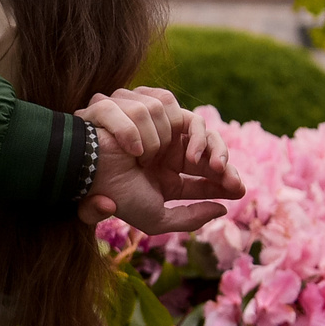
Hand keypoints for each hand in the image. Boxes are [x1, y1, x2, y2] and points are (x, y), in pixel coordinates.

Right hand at [76, 87, 241, 235]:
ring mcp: (149, 124)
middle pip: (205, 139)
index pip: (205, 169)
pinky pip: (156, 107)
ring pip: (185, 118)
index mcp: (167, 170)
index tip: (238, 189)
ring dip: (169, 141)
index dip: (223, 178)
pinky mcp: (135, 106)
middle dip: (217, 156)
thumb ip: (190, 218)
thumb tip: (222, 209)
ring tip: (158, 159)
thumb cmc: (118, 198)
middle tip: (222, 171)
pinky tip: (139, 149)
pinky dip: (145, 129)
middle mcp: (162, 145)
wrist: (86, 177)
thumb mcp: (158, 219)